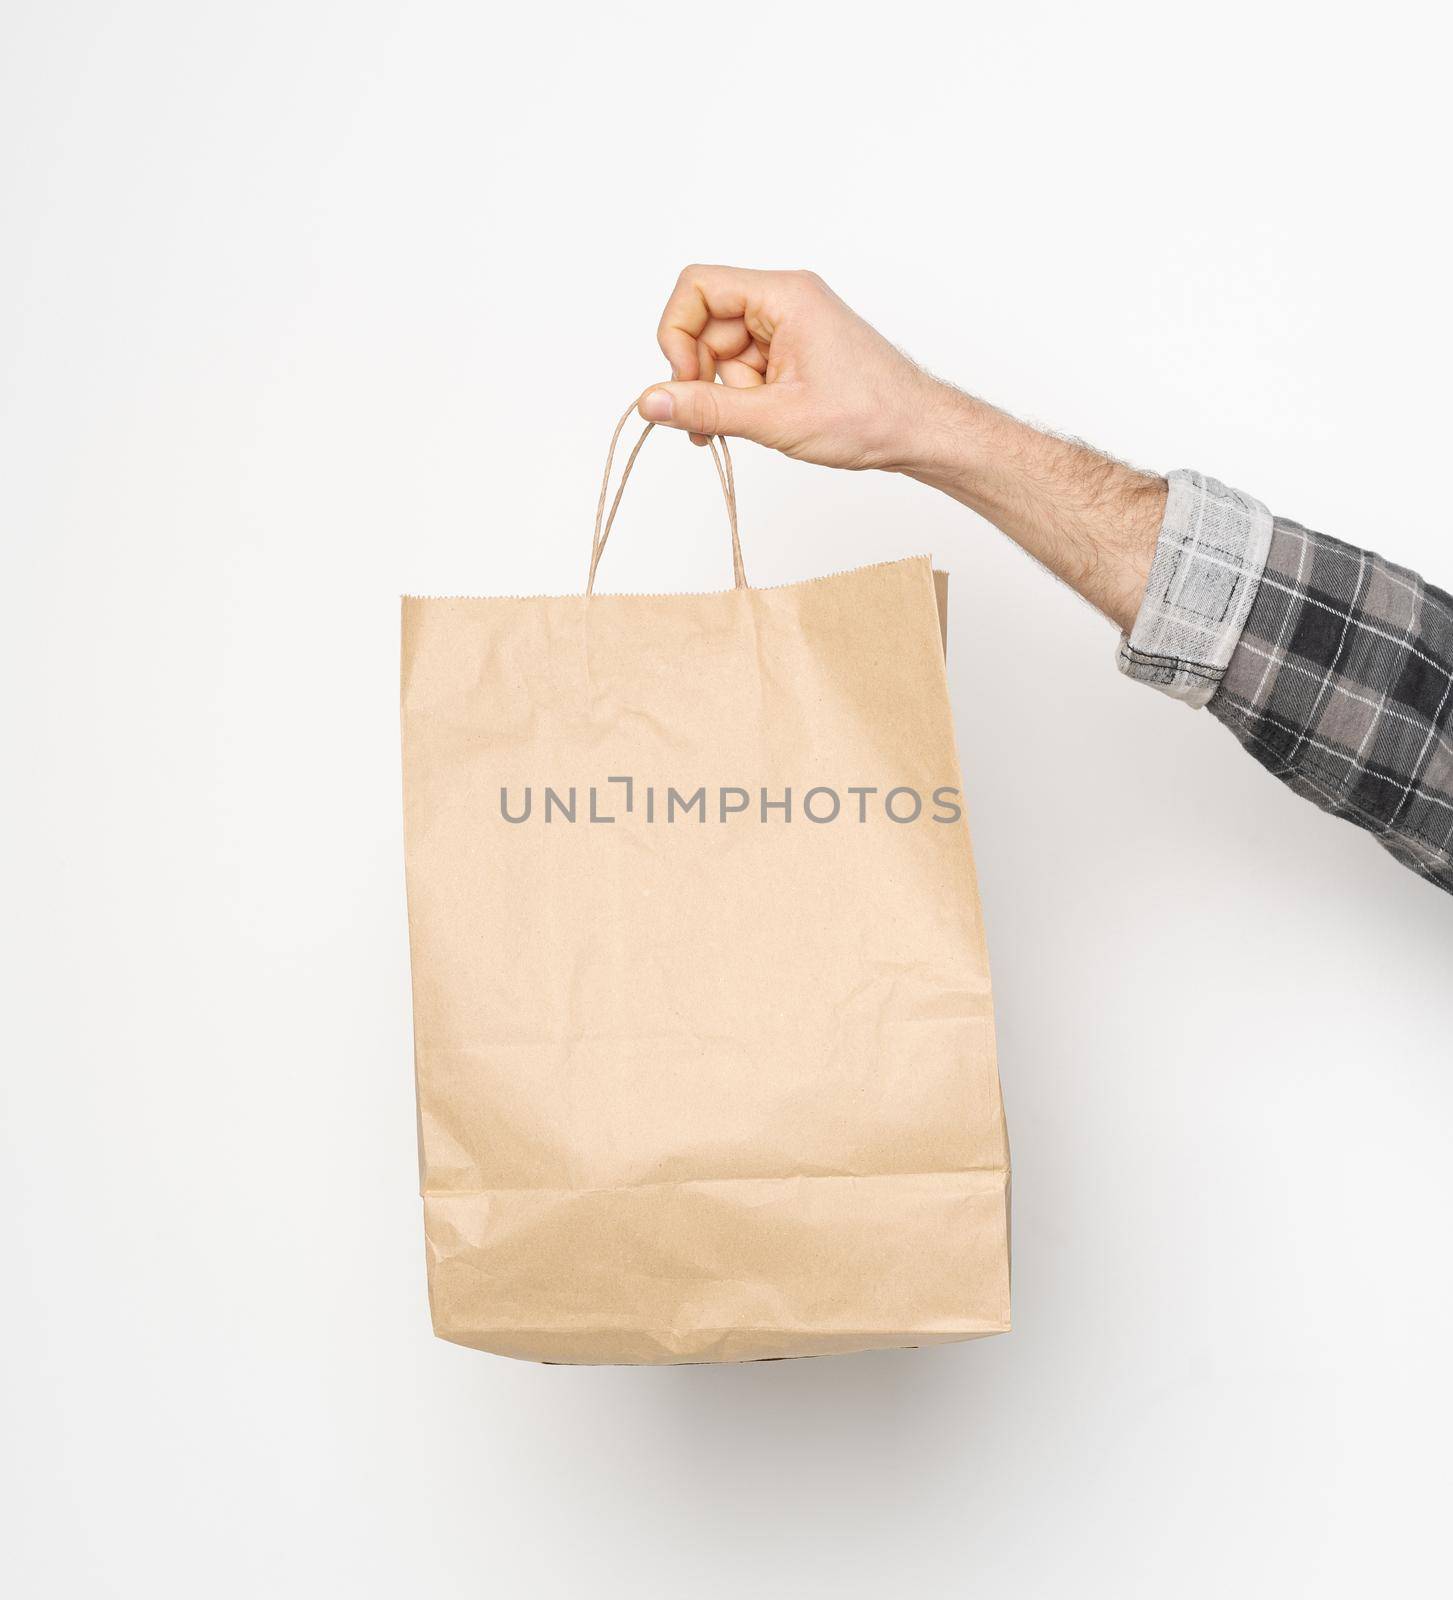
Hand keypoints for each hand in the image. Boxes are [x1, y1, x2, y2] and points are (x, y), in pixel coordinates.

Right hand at [638, 265, 961, 472]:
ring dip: (724, 392)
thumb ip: (707, 407)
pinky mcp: (794, 350)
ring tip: (751, 426)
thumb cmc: (870, 416)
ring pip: (723, 350)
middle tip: (707, 424)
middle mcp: (785, 300)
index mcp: (784, 295)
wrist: (920, 432)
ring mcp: (790, 325)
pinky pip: (745, 365)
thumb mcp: (777, 417)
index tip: (685, 383)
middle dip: (700, 374)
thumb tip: (650, 402)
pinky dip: (742, 396)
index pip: (697, 286)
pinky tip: (762, 421)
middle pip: (705, 323)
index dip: (676, 334)